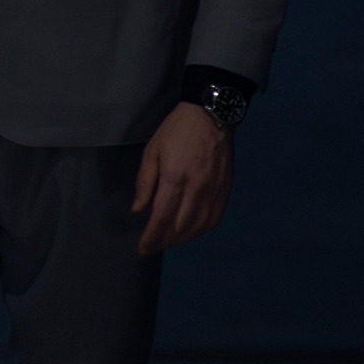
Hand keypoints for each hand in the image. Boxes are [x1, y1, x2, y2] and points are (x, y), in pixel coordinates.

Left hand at [131, 102, 233, 253]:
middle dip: (164, 241)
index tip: (142, 248)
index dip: (151, 238)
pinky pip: (214, 219)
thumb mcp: (152, 151)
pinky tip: (191, 232)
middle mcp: (197, 189)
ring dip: (182, 239)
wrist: (211, 115)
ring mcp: (214, 191)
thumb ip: (145, 182)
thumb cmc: (176, 130)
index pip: (161, 218)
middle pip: (180, 227)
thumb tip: (138, 209)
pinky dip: (201, 231)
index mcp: (175, 178)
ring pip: (198, 227)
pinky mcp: (225, 190)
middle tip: (153, 245)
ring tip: (168, 241)